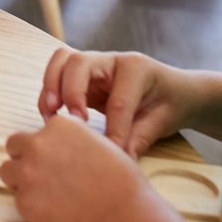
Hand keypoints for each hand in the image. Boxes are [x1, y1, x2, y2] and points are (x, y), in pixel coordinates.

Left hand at [0, 112, 148, 221]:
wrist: (122, 213)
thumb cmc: (119, 180)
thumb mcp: (98, 143)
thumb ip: (71, 139)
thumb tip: (60, 147)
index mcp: (57, 126)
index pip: (36, 133)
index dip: (45, 148)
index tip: (56, 161)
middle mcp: (37, 144)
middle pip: (13, 146)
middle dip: (24, 159)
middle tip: (43, 176)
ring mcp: (27, 173)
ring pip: (7, 171)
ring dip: (21, 181)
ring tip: (45, 194)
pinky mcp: (24, 201)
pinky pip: (19, 201)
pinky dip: (32, 206)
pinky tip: (54, 212)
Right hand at [38, 48, 189, 155]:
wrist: (172, 90)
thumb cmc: (168, 103)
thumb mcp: (162, 121)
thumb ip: (139, 138)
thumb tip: (119, 161)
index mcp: (136, 68)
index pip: (118, 100)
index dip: (114, 130)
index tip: (111, 155)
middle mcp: (111, 60)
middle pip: (78, 62)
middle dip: (70, 92)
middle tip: (71, 121)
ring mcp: (94, 64)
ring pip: (61, 61)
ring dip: (51, 86)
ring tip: (51, 115)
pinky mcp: (81, 76)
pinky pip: (57, 73)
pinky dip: (49, 91)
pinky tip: (51, 116)